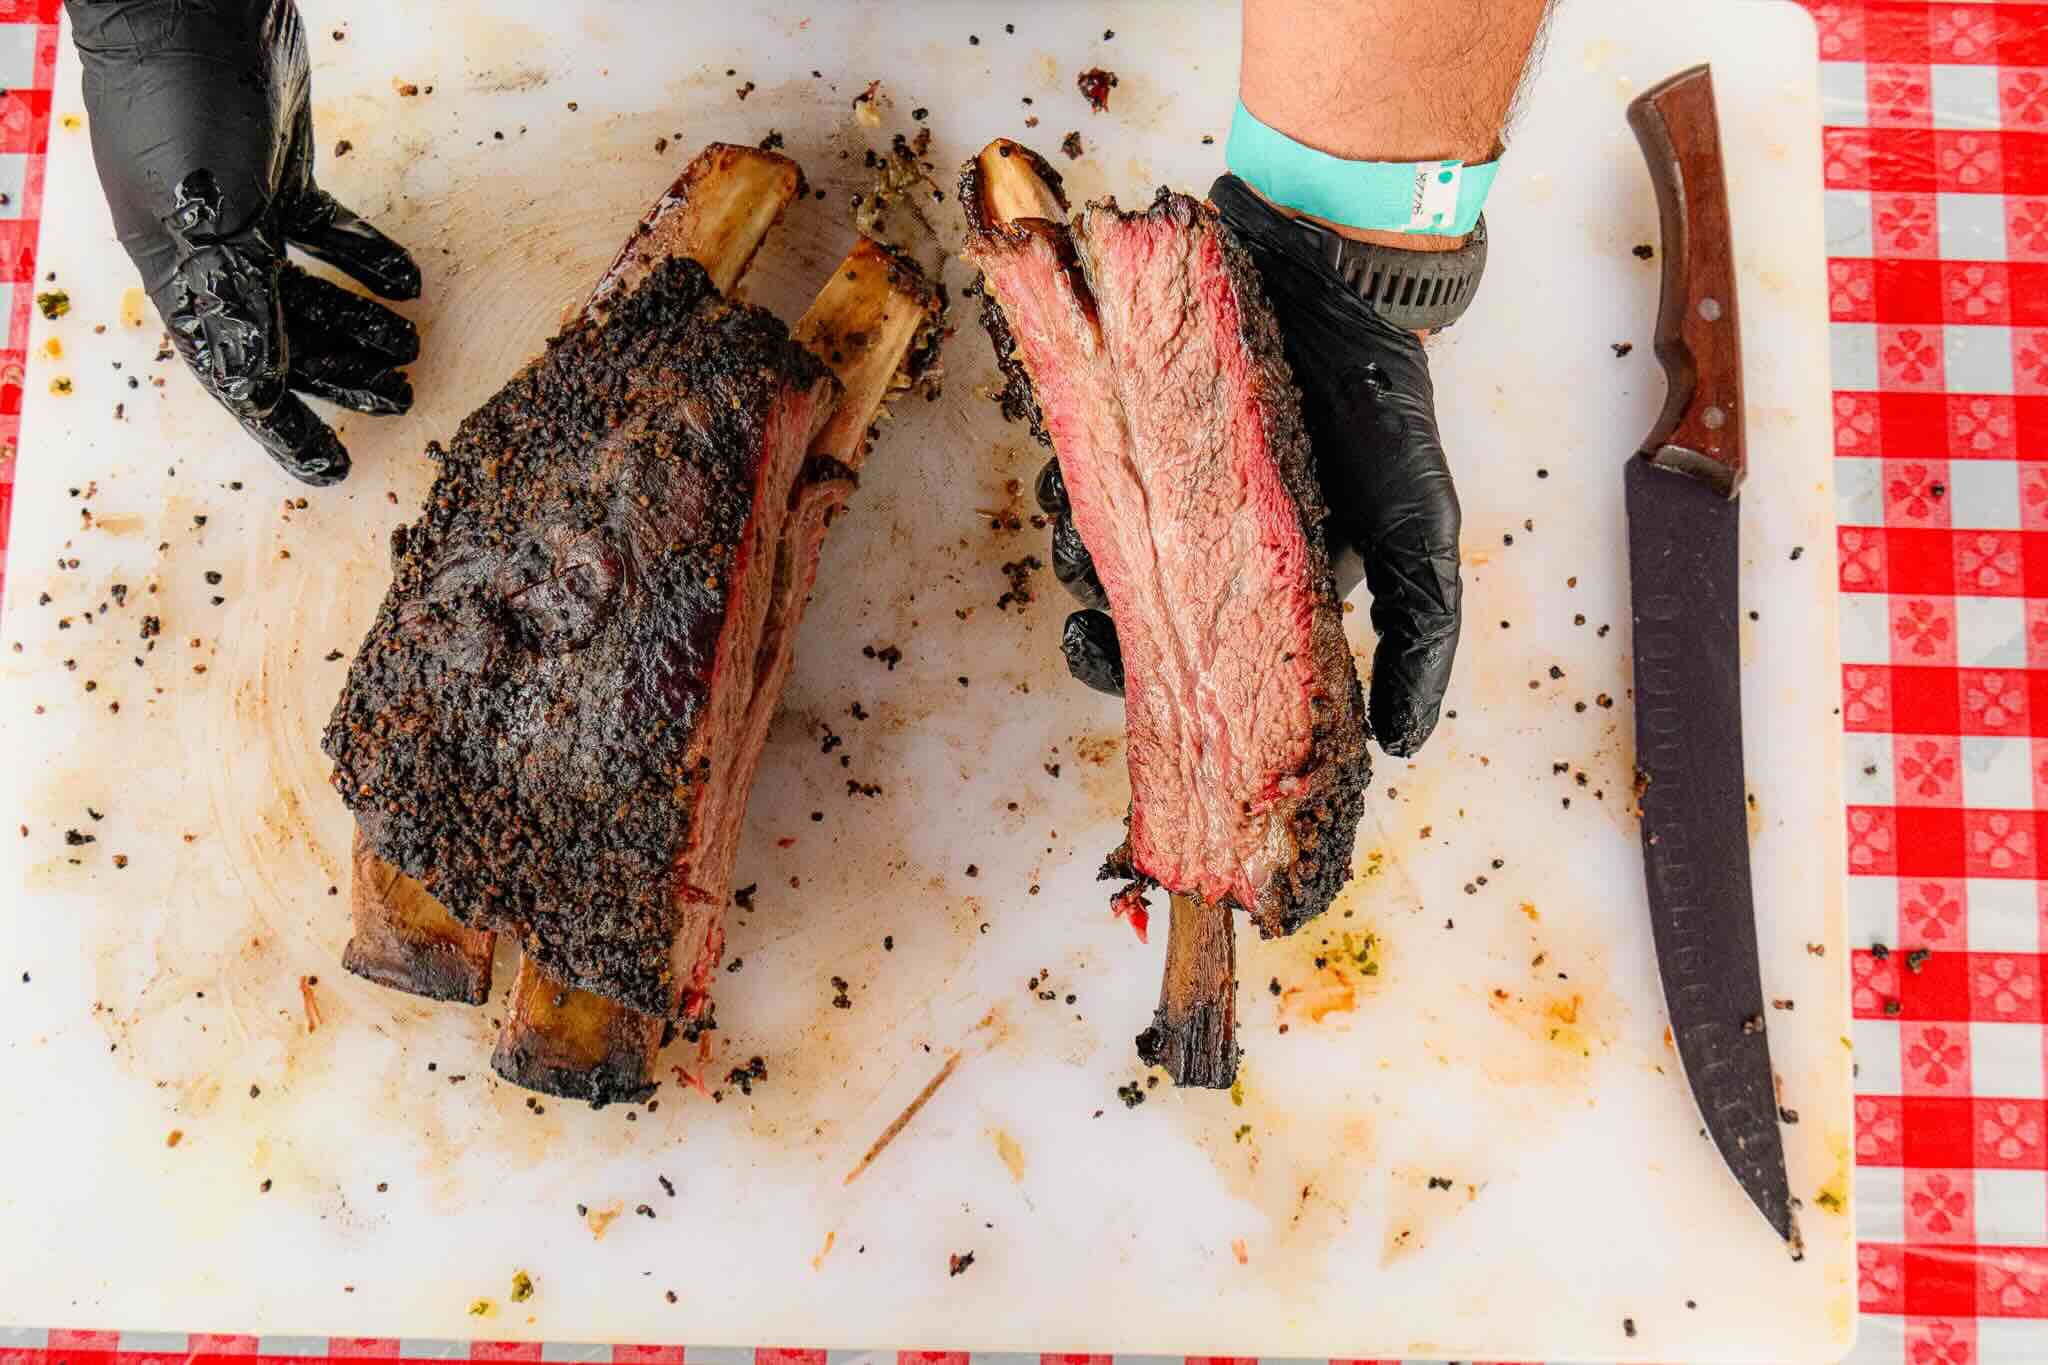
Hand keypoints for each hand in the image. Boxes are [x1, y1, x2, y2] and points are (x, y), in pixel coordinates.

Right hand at [67, 0, 420, 484]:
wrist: (189, 4)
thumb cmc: (185, 105)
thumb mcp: (209, 212)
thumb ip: (235, 297)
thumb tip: (260, 381)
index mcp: (179, 277)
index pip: (238, 378)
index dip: (288, 430)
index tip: (335, 472)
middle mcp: (208, 254)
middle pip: (281, 340)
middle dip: (341, 378)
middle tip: (402, 403)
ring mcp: (244, 212)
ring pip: (308, 291)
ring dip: (360, 324)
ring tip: (413, 351)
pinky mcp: (279, 173)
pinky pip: (327, 235)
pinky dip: (366, 261)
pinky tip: (408, 283)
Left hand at [1040, 174, 1463, 757]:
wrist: (1341, 273)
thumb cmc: (1385, 404)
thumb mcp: (1418, 534)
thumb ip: (1417, 639)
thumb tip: (1402, 746)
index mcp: (1269, 576)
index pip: (1199, 649)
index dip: (1148, 677)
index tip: (1120, 673)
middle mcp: (1211, 528)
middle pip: (1128, 599)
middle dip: (1098, 614)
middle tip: (1085, 617)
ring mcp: (1166, 466)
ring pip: (1095, 532)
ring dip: (1073, 545)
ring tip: (1078, 536)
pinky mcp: (1132, 404)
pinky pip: (1077, 453)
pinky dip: (1065, 469)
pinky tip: (1066, 469)